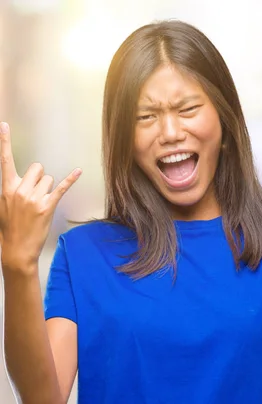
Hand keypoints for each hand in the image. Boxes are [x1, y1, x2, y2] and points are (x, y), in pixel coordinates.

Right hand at [0, 122, 81, 274]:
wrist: (16, 249)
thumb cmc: (10, 227)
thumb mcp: (3, 205)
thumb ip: (10, 189)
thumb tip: (17, 181)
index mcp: (6, 188)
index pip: (5, 160)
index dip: (5, 142)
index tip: (5, 125)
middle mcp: (19, 190)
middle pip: (37, 168)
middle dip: (39, 177)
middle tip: (35, 193)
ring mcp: (33, 198)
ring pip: (48, 179)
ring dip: (47, 188)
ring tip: (40, 204)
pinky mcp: (47, 206)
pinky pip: (61, 188)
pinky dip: (70, 179)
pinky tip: (78, 171)